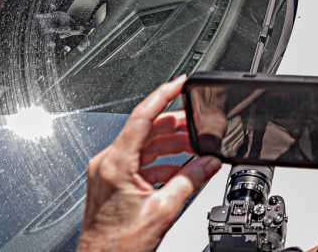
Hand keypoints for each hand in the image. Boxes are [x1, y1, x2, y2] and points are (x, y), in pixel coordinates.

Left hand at [78, 76, 222, 251]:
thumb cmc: (119, 246)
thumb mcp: (163, 211)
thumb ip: (191, 181)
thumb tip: (210, 163)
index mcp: (117, 163)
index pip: (142, 115)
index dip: (164, 94)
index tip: (181, 83)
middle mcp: (108, 163)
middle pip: (146, 130)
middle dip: (176, 126)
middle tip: (200, 125)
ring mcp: (107, 172)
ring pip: (144, 145)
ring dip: (171, 145)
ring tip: (196, 148)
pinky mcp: (111, 182)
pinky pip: (139, 161)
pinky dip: (161, 161)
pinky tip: (180, 169)